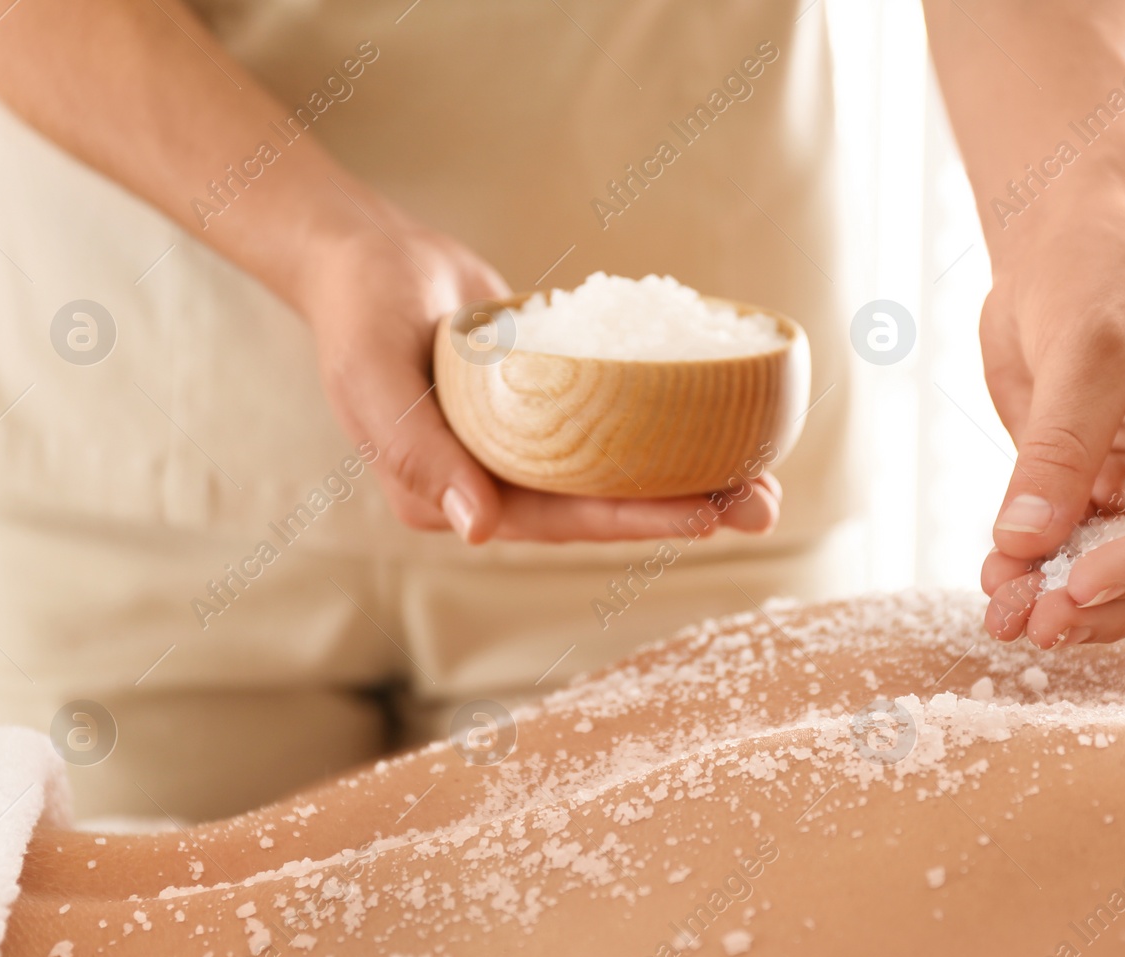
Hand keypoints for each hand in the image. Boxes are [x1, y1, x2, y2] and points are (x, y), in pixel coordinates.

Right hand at [300, 202, 780, 543]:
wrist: (368, 258)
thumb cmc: (358, 311)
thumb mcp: (372, 378)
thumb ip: (418, 455)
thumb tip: (480, 530)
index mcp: (453, 499)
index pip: (557, 520)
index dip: (633, 520)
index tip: (703, 516)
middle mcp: (495, 485)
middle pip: (604, 506)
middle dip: (686, 509)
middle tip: (765, 507)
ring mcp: (525, 450)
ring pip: (620, 471)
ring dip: (692, 476)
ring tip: (766, 478)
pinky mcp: (551, 410)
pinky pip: (617, 424)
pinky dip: (669, 425)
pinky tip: (725, 422)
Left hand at [975, 185, 1124, 646]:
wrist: (1061, 244)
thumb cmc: (1099, 273)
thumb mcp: (1084, 353)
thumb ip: (1058, 450)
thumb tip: (1023, 543)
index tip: (1078, 590)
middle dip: (1105, 602)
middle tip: (1033, 624)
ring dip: (1067, 599)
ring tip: (1003, 614)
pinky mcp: (1112, 495)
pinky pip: (1084, 550)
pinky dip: (1043, 573)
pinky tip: (999, 584)